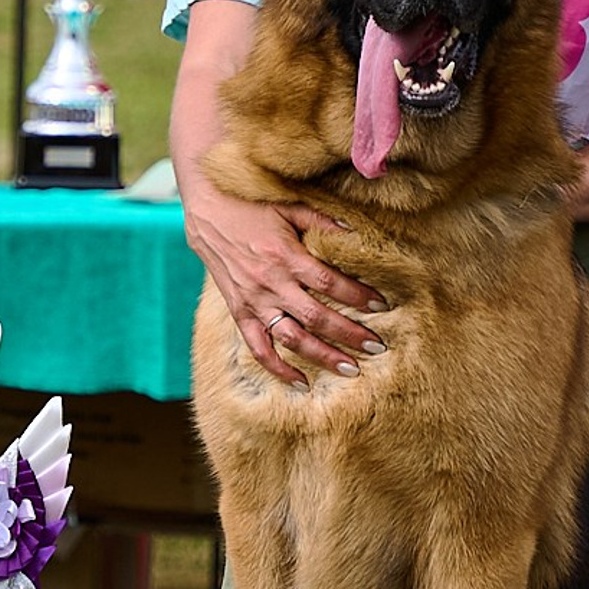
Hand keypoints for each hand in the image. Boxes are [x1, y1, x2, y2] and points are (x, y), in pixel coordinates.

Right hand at [183, 180, 383, 386]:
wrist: (207, 211)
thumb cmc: (253, 205)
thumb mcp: (289, 206)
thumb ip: (322, 221)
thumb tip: (356, 231)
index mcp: (285, 255)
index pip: (329, 283)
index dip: (357, 296)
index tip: (381, 305)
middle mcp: (270, 283)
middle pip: (316, 317)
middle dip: (349, 334)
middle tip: (377, 347)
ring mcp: (253, 301)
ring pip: (291, 339)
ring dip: (322, 357)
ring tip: (351, 369)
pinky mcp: (239, 312)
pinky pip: (259, 348)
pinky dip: (279, 369)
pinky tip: (302, 383)